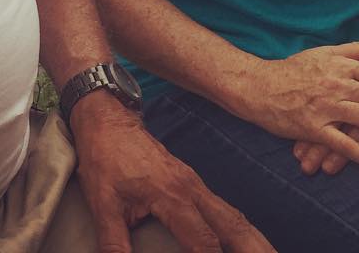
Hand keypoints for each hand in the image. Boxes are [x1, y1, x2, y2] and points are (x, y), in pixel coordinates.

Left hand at [70, 93, 275, 251]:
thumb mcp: (102, 202)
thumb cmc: (105, 157)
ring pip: (234, 216)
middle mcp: (192, 189)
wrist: (108, 118)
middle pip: (234, 227)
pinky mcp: (192, 182)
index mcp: (173, 195)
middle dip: (256, 251)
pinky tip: (248, 242)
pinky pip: (225, 208)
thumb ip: (115, 242)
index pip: (204, 242)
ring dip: (255, 241)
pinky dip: (241, 229)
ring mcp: (195, 183)